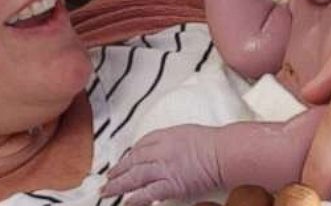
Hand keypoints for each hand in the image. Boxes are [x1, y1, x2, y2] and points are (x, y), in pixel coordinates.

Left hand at [101, 124, 221, 203]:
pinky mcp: (171, 184)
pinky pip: (148, 192)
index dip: (129, 156)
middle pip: (132, 161)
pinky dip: (136, 198)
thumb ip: (171, 141)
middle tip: (107, 177)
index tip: (123, 162)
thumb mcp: (186, 132)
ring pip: (134, 177)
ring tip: (106, 191)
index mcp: (164, 136)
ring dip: (118, 185)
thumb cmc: (213, 142)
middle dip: (117, 170)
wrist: (223, 152)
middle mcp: (160, 151)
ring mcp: (164, 168)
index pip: (140, 145)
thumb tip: (165, 149)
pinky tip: (126, 202)